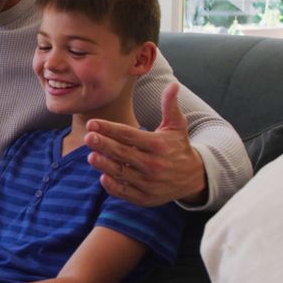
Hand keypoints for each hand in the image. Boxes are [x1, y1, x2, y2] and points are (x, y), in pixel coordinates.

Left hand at [84, 83, 207, 206]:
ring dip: (105, 165)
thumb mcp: (177, 126)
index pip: (130, 135)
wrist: (193, 178)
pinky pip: (125, 192)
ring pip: (122, 174)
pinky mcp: (146, 198)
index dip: (110, 129)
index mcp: (159, 145)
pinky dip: (113, 186)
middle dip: (104, 145)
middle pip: (123, 154)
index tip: (93, 123)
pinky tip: (102, 175)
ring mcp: (150, 183)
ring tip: (91, 156)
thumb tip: (173, 84)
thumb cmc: (179, 147)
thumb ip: (170, 106)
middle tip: (88, 137)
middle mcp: (155, 165)